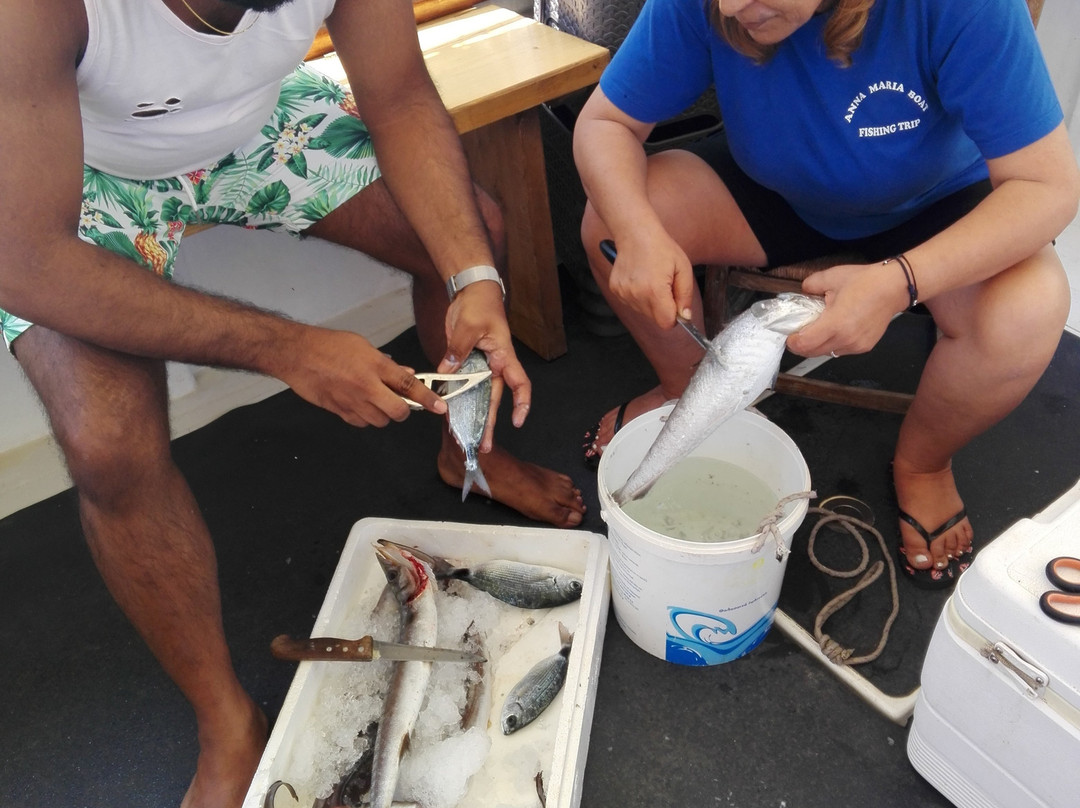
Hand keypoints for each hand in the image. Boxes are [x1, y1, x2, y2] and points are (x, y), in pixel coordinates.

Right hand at [281, 326, 446, 426]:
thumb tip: (406, 373)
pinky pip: (361, 423)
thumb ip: (386, 364)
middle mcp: (366, 386)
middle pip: (397, 411)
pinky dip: (364, 418)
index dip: (427, 398)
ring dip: (382, 414)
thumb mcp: (363, 346)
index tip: (440, 407)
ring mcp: (352, 401)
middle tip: (399, 402)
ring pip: (379, 421)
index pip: (408, 385)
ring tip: (373, 399)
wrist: (297, 354)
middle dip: (402, 410)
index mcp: (375, 366)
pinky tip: (358, 404)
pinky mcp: (339, 411)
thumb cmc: (328, 345)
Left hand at [438, 280, 530, 449]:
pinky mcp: (466, 363)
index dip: (521, 404)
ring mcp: (480, 366)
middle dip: (489, 423)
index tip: (518, 422)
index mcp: (503, 356)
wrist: (471, 290)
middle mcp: (495, 365)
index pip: (520, 383)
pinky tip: (450, 414)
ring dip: (473, 416)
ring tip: (466, 437)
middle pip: (494, 399)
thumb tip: (446, 371)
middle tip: (484, 445)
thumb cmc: (478, 304)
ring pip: (478, 396)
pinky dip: (457, 399)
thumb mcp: (467, 325)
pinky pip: (463, 385)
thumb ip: (458, 350)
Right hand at [605, 230, 695, 327]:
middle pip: (655, 319)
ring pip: (643, 312)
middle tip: (664, 285)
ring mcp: (624, 293)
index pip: (666, 323)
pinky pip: (631, 303)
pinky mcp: (616, 290)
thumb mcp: (683, 268)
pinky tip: (640, 279)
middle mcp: (637, 295)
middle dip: (663, 308)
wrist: (636, 233)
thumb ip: (686, 296)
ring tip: (651, 279)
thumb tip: (685, 317)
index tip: (675, 304)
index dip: (674, 317)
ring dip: (650, 302)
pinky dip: (638, 296)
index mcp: (655, 290)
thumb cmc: (661, 248)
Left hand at [785, 261, 908, 357]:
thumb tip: (802, 291)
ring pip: (827, 353)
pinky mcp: (864, 347)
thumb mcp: (831, 277)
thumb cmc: (865, 281)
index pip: (804, 344)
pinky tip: (835, 330)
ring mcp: (856, 345)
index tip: (789, 334)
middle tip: (798, 333)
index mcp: (835, 324)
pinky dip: (832, 344)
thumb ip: (810, 285)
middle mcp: (845, 339)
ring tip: (817, 330)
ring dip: (817, 346)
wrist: (894, 287)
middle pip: (813, 353)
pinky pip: (840, 350)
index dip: (792, 341)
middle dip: (801, 345)